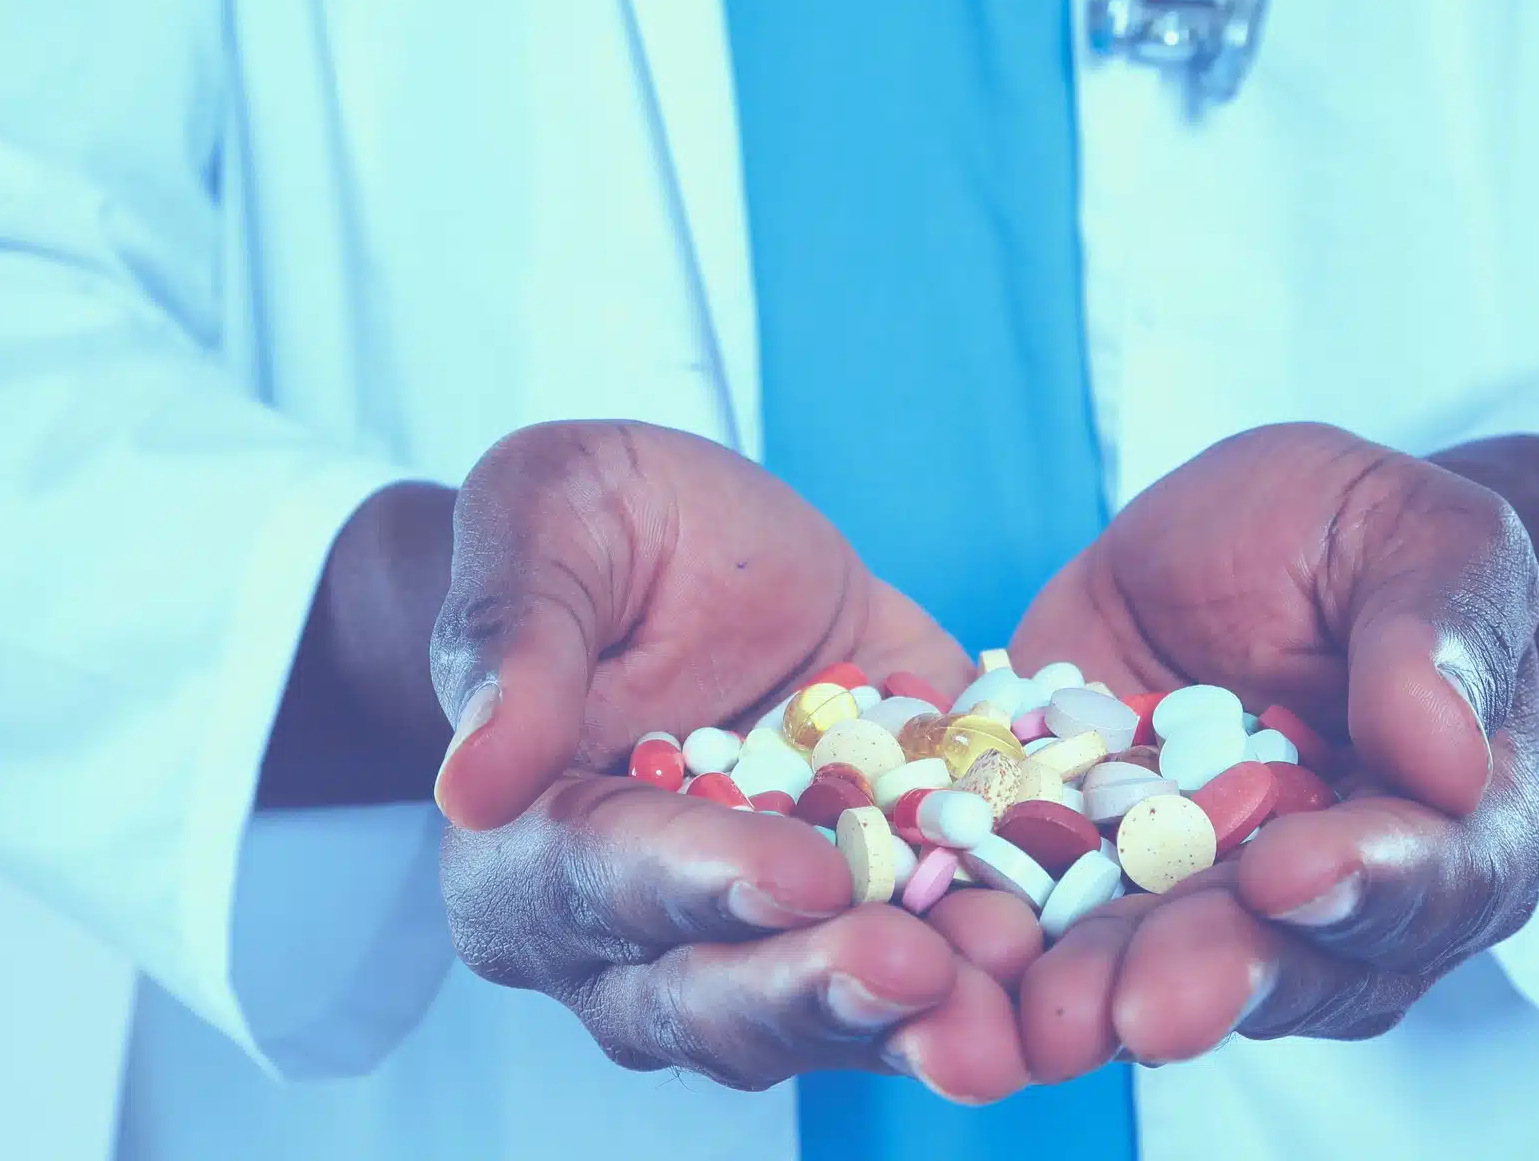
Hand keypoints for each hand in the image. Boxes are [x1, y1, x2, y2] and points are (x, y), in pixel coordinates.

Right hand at [430, 421, 1033, 1097]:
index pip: (608, 881)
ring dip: (921, 1016)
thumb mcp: (544, 520)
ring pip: (827, 1014)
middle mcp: (638, 931)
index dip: (703, 883)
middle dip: (820, 990)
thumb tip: (472, 779)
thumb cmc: (594, 524)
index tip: (799, 876)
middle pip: (715, 993)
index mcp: (530, 845)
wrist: (701, 547)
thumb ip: (514, 637)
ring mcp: (764, 933)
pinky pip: (931, 958)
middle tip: (917, 969)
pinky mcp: (873, 905)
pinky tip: (1066, 954)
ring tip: (1008, 993)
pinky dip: (996, 969)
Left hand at [1009, 423, 1538, 1077]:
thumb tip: (1451, 760)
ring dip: (1111, 992)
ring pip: (1172, 965)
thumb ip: (1441, 633)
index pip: (1435, 876)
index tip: (1290, 877)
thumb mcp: (1422, 536)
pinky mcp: (1096, 871)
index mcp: (1453, 822)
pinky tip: (964, 956)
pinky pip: (1055, 920)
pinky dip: (1014, 946)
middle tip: (1149, 1007)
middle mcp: (1338, 894)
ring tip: (1053, 1015)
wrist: (1228, 531)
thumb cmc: (1355, 528)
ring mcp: (1210, 895)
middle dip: (1219, 978)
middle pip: (1298, 958)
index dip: (1366, 886)